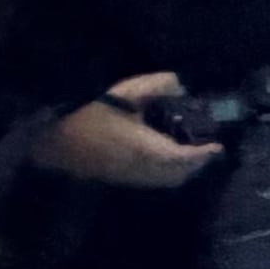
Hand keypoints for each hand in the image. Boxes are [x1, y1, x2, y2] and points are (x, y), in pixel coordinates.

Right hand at [32, 73, 223, 189]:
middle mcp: (141, 169)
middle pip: (177, 175)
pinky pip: (150, 182)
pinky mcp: (117, 179)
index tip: (217, 146)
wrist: (52, 140)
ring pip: (163, 181)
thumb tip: (181, 88)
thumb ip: (157, 86)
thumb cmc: (90, 113)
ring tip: (190, 154)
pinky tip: (164, 158)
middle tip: (206, 149)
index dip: (203, 154)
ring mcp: (127, 178)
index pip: (183, 158)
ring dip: (181, 171)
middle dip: (195, 164)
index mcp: (146, 149)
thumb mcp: (125, 92)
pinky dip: (165, 174)